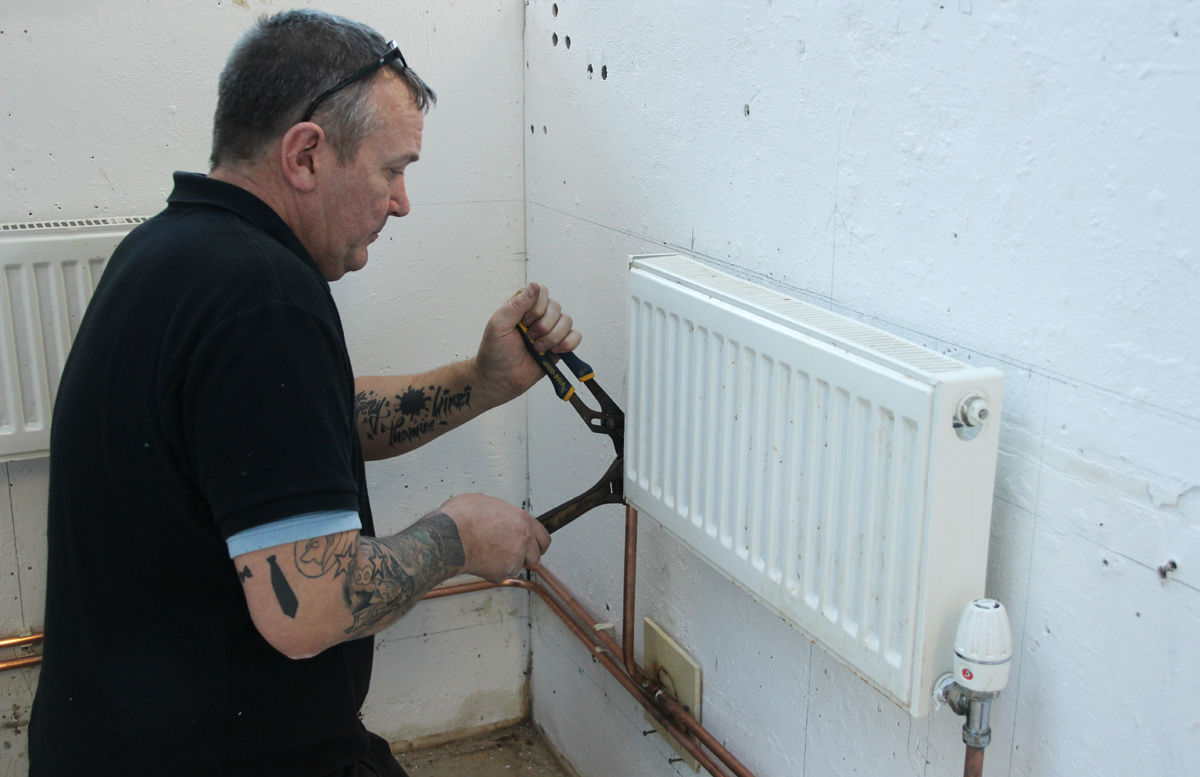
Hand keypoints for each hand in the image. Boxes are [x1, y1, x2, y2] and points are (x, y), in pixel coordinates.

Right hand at [439, 493, 550, 582]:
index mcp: (522, 520)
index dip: (538, 543)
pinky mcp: (501, 573)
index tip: (536, 546)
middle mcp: (522, 540)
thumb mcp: (484, 502)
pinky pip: (501, 575)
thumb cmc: (461, 517)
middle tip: (510, 553)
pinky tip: (481, 561)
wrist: (448, 537)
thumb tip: (496, 515)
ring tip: (489, 554)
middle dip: (525, 556)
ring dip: (508, 563)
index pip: (543, 537)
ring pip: (517, 566)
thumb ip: (500, 513)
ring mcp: (513, 558)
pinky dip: (493, 571)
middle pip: (535, 556)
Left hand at [473, 283, 581, 403]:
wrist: (501, 378)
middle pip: (556, 306)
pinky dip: (568, 343)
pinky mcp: (560, 346)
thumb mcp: (499, 324)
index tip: (524, 322)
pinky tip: (554, 351)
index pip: (541, 292)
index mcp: (524, 306)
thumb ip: (517, 305)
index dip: (537, 306)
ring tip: (538, 348)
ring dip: (553, 336)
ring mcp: (551, 330)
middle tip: (530, 338)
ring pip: (567, 321)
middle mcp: (539, 315)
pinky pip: (576, 336)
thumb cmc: (495, 351)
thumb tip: (535, 286)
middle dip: (544, 325)